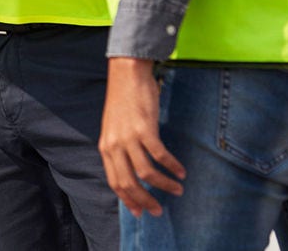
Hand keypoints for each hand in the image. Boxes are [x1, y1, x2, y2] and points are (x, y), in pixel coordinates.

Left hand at [100, 57, 185, 216]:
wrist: (126, 75)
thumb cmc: (124, 102)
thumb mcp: (115, 129)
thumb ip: (121, 149)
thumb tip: (133, 171)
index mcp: (106, 148)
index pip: (115, 182)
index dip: (128, 200)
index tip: (141, 213)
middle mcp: (114, 145)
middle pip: (128, 183)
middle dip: (145, 201)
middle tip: (160, 211)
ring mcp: (128, 138)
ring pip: (146, 173)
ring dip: (164, 185)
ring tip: (177, 190)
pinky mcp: (144, 129)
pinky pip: (160, 155)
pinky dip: (172, 166)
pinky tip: (181, 172)